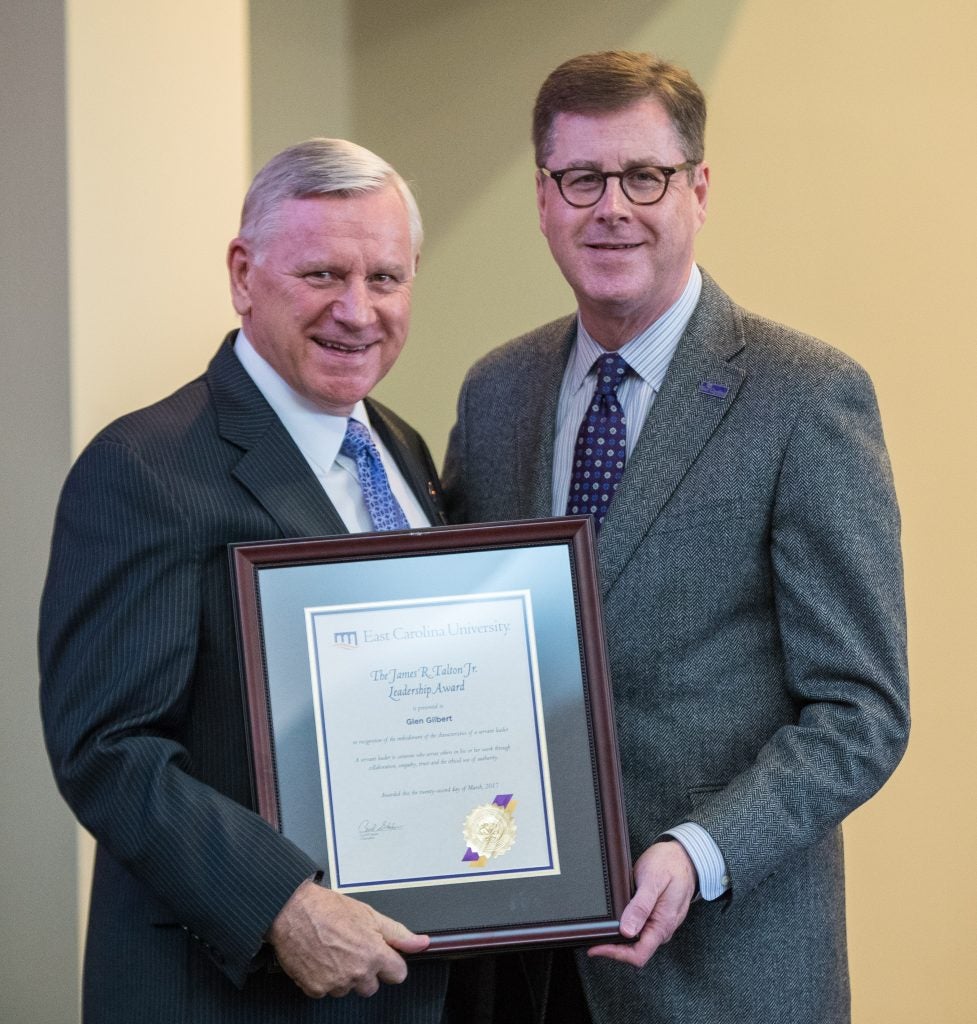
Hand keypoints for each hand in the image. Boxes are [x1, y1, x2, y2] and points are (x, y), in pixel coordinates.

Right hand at [267, 879, 429, 997]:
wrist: (292, 910)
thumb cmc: (328, 909)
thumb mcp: (370, 914)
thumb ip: (398, 933)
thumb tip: (422, 943)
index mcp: (374, 954)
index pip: (398, 975)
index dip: (391, 963)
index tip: (383, 955)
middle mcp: (356, 972)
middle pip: (372, 986)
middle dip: (367, 971)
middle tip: (352, 948)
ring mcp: (335, 983)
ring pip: (348, 989)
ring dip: (344, 975)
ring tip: (334, 950)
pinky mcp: (315, 989)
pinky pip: (327, 991)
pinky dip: (324, 978)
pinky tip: (321, 958)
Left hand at [588, 840, 696, 967]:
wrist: (683, 856)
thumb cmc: (670, 865)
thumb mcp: (653, 881)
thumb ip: (641, 906)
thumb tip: (627, 931)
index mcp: (663, 925)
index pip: (639, 954)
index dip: (615, 954)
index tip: (595, 947)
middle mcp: (662, 929)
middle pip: (635, 951)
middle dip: (613, 947)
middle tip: (592, 937)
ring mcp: (659, 924)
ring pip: (636, 942)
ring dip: (618, 939)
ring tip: (600, 930)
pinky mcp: (656, 917)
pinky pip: (640, 930)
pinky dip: (624, 928)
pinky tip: (614, 920)